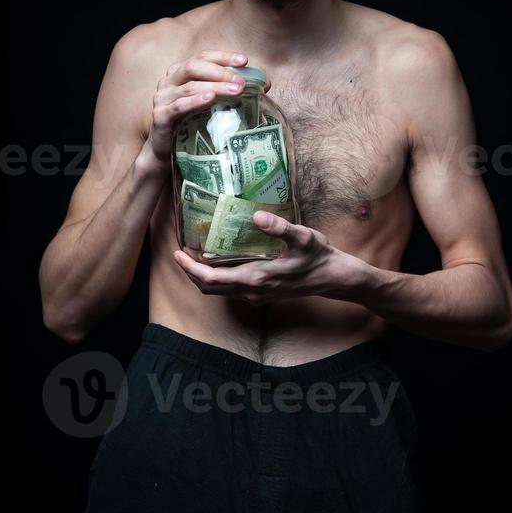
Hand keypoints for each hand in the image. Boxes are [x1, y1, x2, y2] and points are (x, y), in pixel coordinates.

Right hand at [143, 49, 271, 168]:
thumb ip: (229, 91)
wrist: (166, 152)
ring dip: (215, 87)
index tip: (243, 61)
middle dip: (220, 72)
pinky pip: (179, 105)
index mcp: (180, 73)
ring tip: (235, 91)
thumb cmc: (190, 124)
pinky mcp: (160, 116)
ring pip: (189, 86)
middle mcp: (168, 81)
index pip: (202, 57)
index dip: (223, 57)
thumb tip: (265, 84)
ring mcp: (162, 98)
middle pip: (194, 66)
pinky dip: (196, 101)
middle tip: (241, 82)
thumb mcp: (209, 104)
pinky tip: (210, 99)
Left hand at [173, 210, 360, 304]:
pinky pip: (229, 289)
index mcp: (256, 278)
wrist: (334, 279)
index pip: (211, 280)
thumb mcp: (303, 237)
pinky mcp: (260, 295)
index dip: (190, 268)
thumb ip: (280, 228)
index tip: (177, 253)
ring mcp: (255, 296)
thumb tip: (256, 216)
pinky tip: (218, 261)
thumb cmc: (319, 257)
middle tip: (180, 251)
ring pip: (218, 291)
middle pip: (209, 288)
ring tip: (193, 255)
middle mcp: (251, 291)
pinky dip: (216, 278)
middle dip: (190, 272)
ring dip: (202, 276)